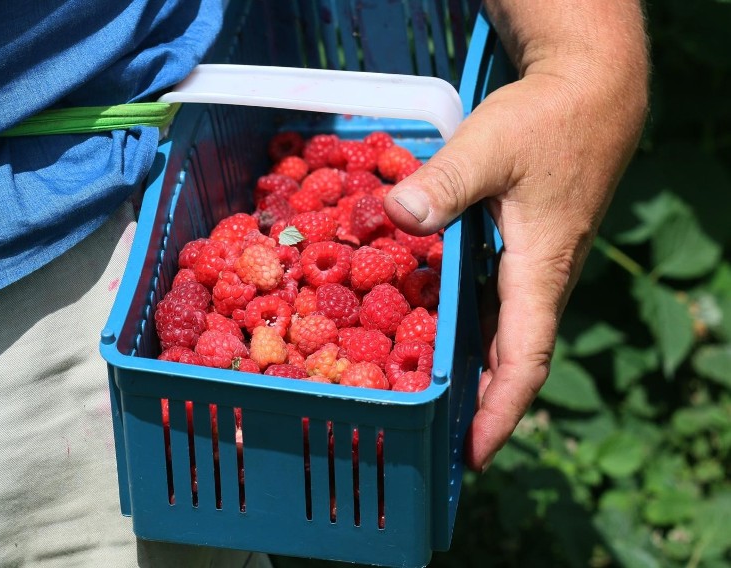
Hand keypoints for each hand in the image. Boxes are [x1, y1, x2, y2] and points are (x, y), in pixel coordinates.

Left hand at [384, 0, 648, 470]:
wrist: (591, 92)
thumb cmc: (548, 120)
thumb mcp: (491, 147)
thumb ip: (445, 184)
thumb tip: (396, 215)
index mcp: (538, 270)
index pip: (524, 360)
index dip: (501, 413)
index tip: (473, 456)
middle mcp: (539, 279)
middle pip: (511, 360)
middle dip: (479, 406)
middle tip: (434, 441)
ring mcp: (534, 266)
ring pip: (503, 335)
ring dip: (474, 373)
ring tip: (431, 402)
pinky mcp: (524, 249)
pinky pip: (496, 305)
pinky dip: (470, 331)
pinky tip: (436, 335)